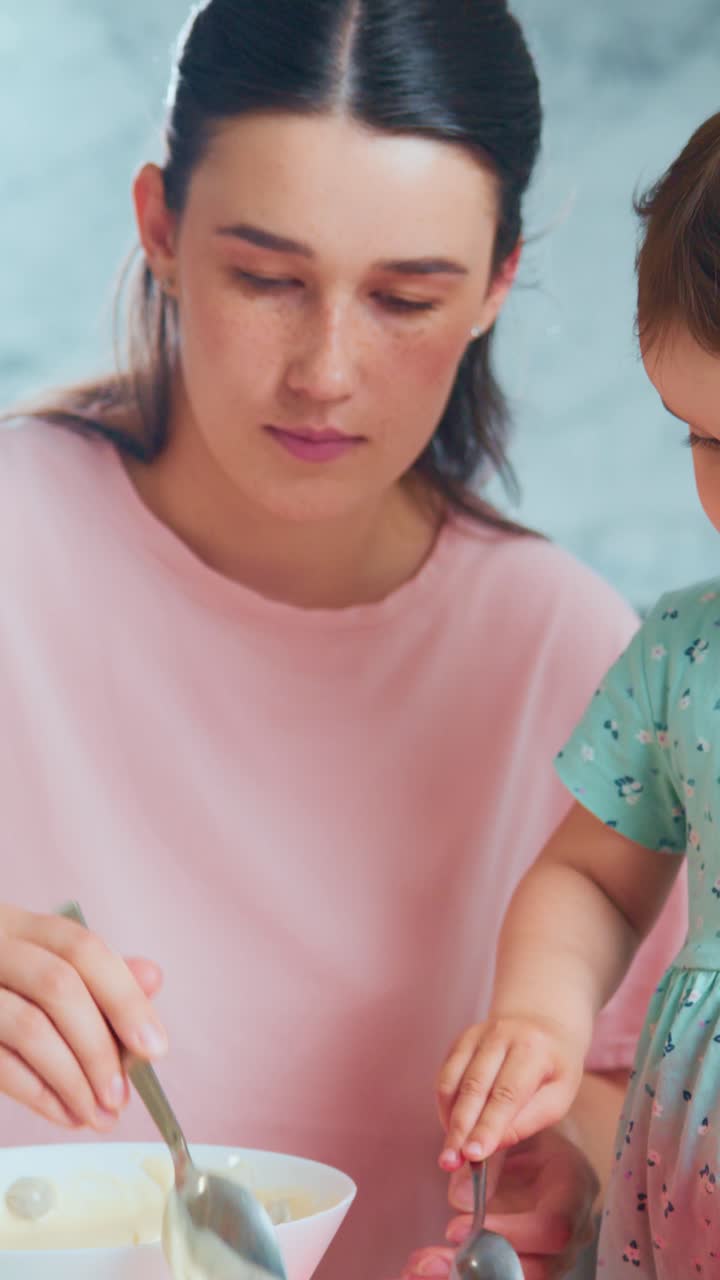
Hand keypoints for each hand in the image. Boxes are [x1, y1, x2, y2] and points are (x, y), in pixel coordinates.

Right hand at [0, 904, 166, 1130]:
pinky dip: (40, 1095)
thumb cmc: (3, 990)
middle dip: (99, 1046)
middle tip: (121, 1095)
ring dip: (74, 1079)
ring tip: (99, 1115)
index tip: (154, 1046)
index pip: (82, 948)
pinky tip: (67, 1114)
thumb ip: (97, 976)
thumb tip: (153, 977)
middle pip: (58, 985)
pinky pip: (0, 1064)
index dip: (124, 996)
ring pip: (29, 1026)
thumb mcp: (43, 970)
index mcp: (21, 926)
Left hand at [400, 1129, 598, 1279]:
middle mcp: (574, 1229)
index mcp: (575, 1188)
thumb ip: (492, 1155)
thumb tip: (459, 1200)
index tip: (455, 1227)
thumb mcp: (515, 1127)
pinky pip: (503, 1274)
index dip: (507, 1234)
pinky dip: (462, 1274)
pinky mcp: (534, 1260)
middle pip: (536, 1268)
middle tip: (426, 1261)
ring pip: (516, 1278)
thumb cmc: (532, 1130)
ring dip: (462, 1277)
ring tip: (418, 1268)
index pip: (553, 1227)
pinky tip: (426, 1270)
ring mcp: (556, 1252)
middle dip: (478, 1269)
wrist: (544, 1146)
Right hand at [436, 1018, 584, 1166]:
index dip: (488, 1125)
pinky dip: (445, 1105)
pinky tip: (451, 1127)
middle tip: (450, 1161)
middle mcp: (503, 1035)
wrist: (542, 1022)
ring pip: (455, 1080)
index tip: (474, 1155)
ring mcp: (478, 1034)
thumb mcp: (558, 1095)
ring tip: (448, 1153)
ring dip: (449, 1120)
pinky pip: (446, 1075)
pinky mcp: (462, 1039)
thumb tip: (493, 1145)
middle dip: (461, 1128)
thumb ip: (528, 1120)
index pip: (507, 1094)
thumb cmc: (553, 1067)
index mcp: (534, 1049)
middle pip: (475, 1087)